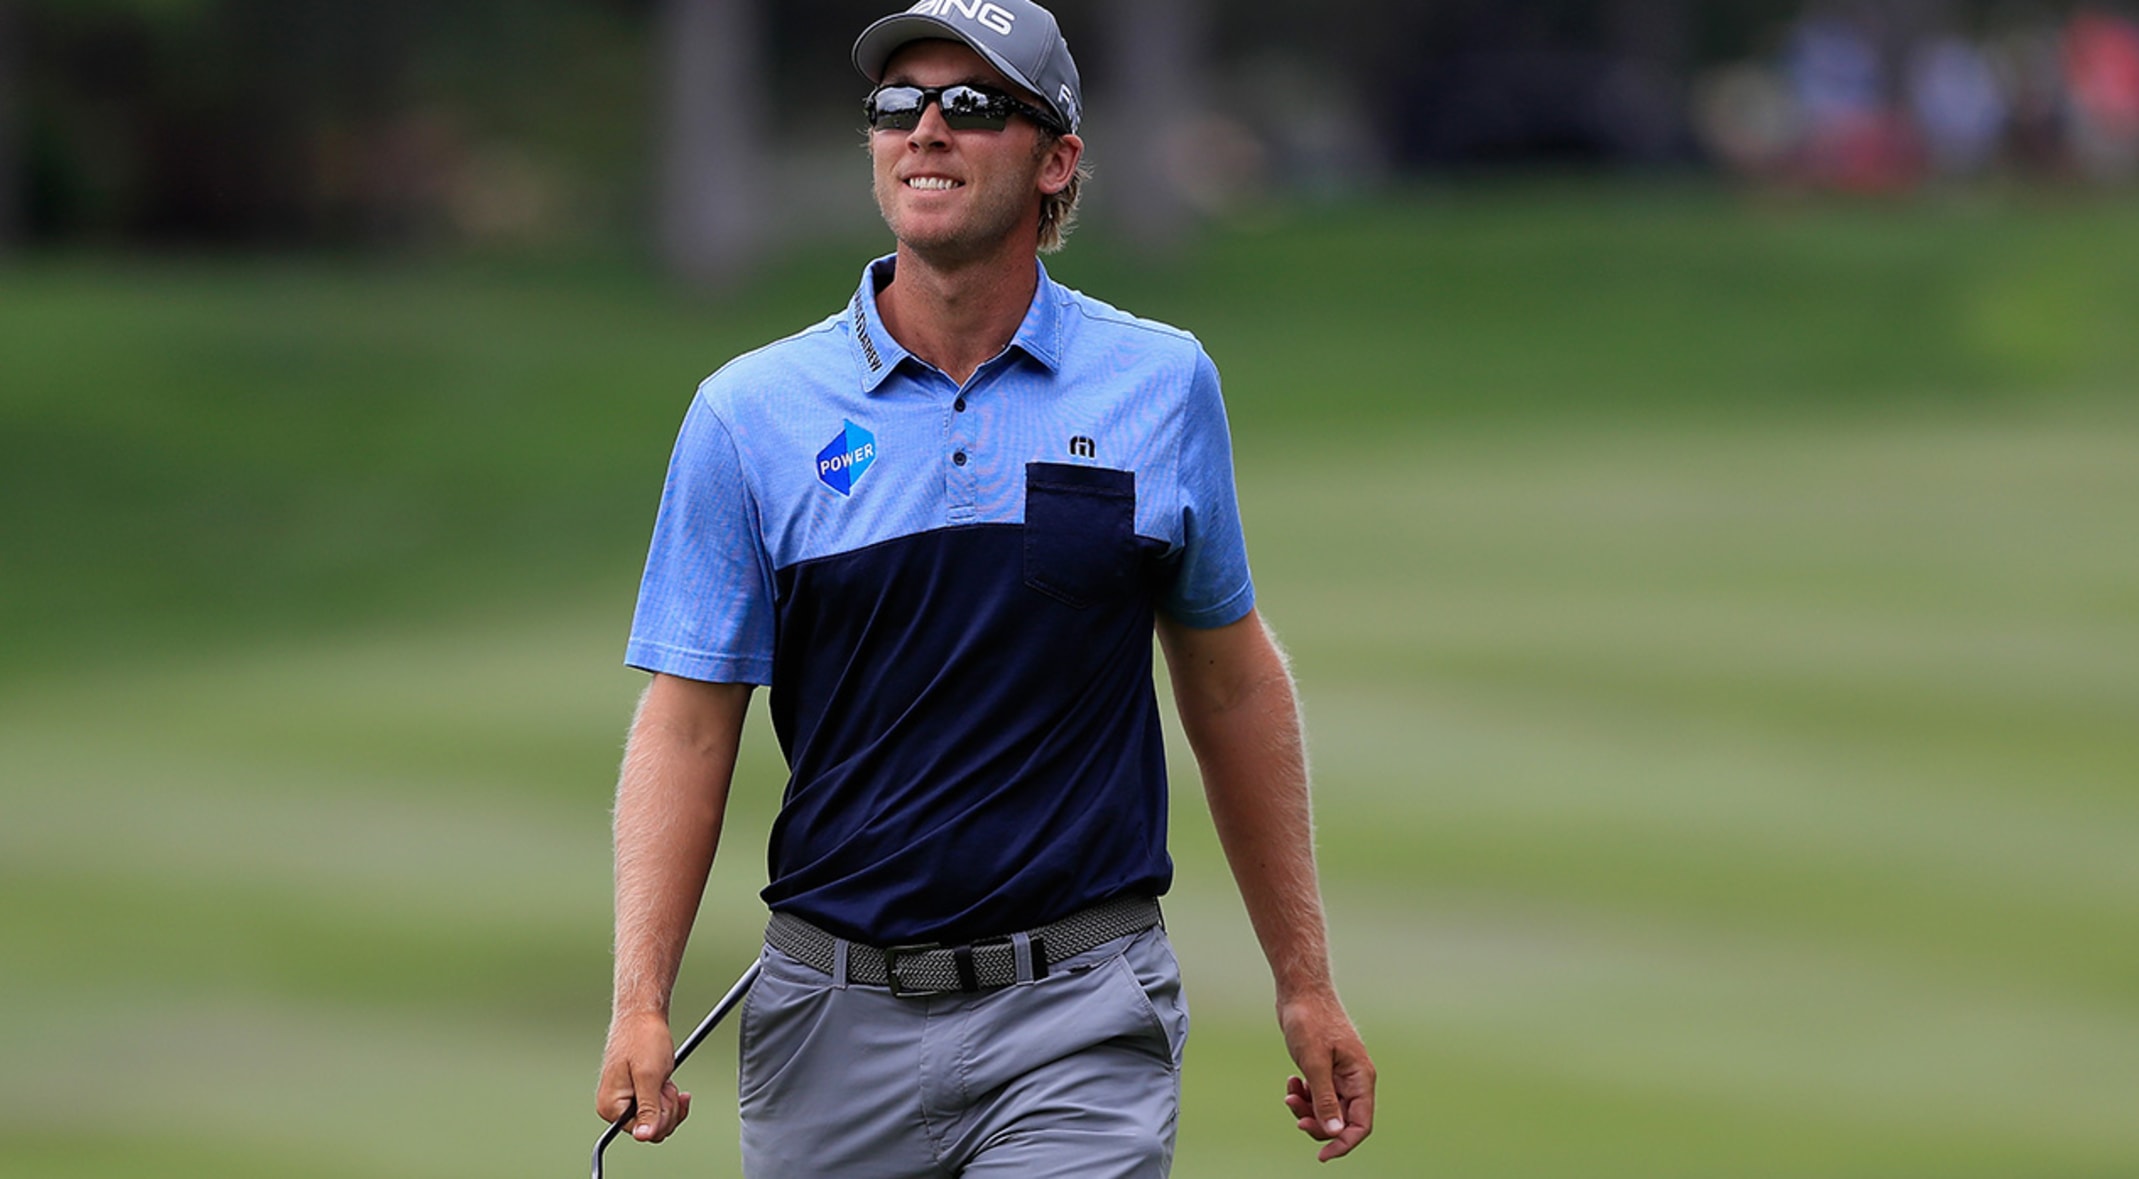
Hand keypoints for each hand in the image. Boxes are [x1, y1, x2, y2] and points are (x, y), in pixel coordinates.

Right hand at [597, 1010, 691, 1143]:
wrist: (643, 1015)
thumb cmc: (643, 1039)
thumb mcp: (649, 1076)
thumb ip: (648, 1109)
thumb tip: (644, 1136)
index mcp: (610, 1105)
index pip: (642, 1131)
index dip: (660, 1116)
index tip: (665, 1094)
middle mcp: (614, 1106)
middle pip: (651, 1128)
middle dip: (666, 1108)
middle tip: (664, 1083)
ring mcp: (626, 1099)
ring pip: (657, 1118)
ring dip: (668, 1101)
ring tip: (664, 1078)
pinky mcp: (636, 1092)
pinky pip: (657, 1107)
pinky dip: (668, 1097)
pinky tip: (670, 1083)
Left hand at [1278, 993, 1375, 1161]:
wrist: (1301, 991)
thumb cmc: (1310, 1021)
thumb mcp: (1314, 1063)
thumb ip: (1325, 1100)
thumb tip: (1336, 1133)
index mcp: (1361, 1078)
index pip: (1360, 1124)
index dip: (1343, 1143)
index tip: (1322, 1155)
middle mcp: (1354, 1079)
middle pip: (1343, 1120)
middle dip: (1319, 1124)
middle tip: (1296, 1117)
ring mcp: (1339, 1074)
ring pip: (1328, 1109)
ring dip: (1307, 1109)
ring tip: (1289, 1094)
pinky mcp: (1325, 1069)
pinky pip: (1317, 1095)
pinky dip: (1303, 1095)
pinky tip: (1291, 1082)